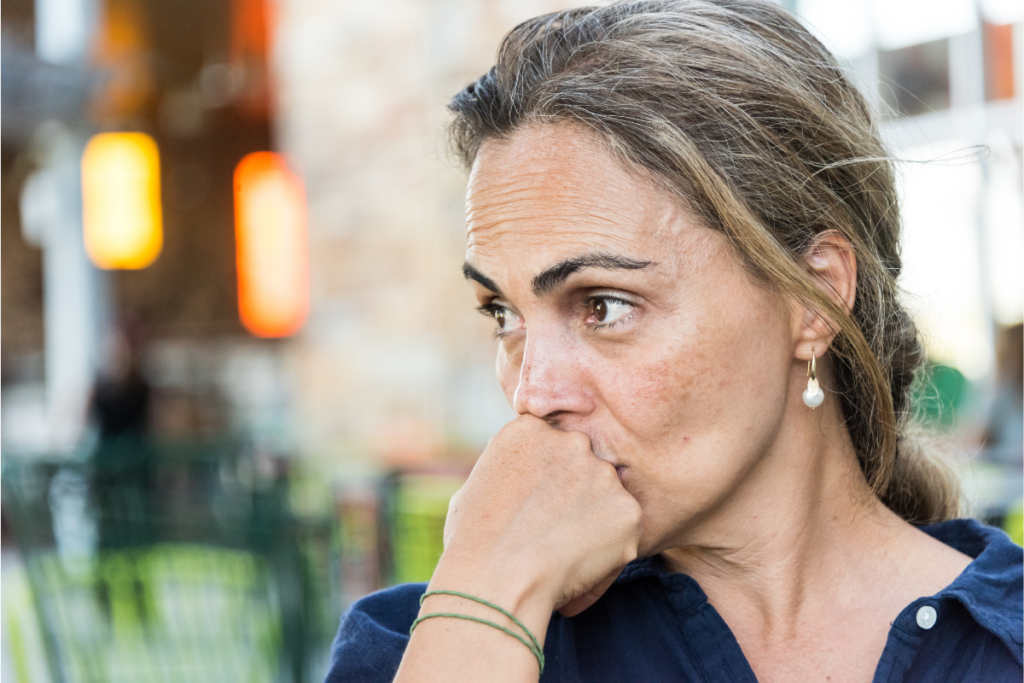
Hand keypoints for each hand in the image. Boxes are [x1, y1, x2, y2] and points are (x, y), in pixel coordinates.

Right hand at [438, 414, 642, 617]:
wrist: (496, 581)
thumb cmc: (473, 543)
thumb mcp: (474, 487)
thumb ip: (509, 472)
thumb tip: (522, 482)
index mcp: (528, 430)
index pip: (549, 445)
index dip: (543, 478)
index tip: (532, 505)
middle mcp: (570, 441)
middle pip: (580, 465)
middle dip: (572, 494)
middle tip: (549, 532)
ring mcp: (603, 474)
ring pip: (604, 496)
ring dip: (592, 520)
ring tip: (560, 553)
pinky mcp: (628, 509)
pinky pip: (623, 530)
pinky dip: (609, 550)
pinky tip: (578, 567)